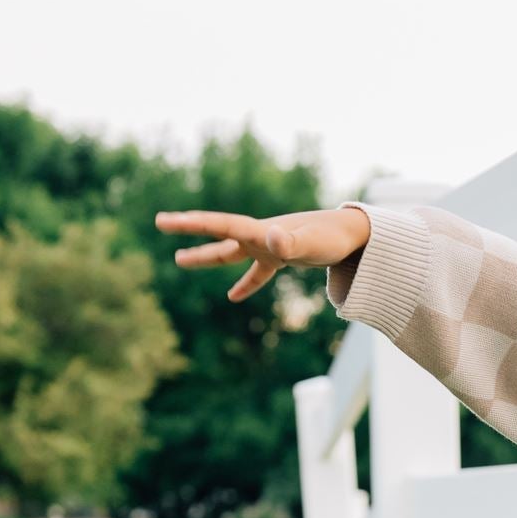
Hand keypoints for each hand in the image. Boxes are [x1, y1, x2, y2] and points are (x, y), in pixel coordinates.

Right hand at [153, 205, 370, 301]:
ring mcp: (269, 246)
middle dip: (190, 231)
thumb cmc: (333, 237)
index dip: (190, 224)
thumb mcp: (310, 243)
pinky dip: (245, 284)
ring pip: (230, 253)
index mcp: (260, 230)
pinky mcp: (281, 258)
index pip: (219, 225)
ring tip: (179, 260)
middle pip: (218, 234)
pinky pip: (256, 272)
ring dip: (206, 256)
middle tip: (161, 222)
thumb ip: (288, 241)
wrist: (355, 234)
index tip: (163, 220)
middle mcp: (260, 235)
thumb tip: (270, 238)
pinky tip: (233, 297)